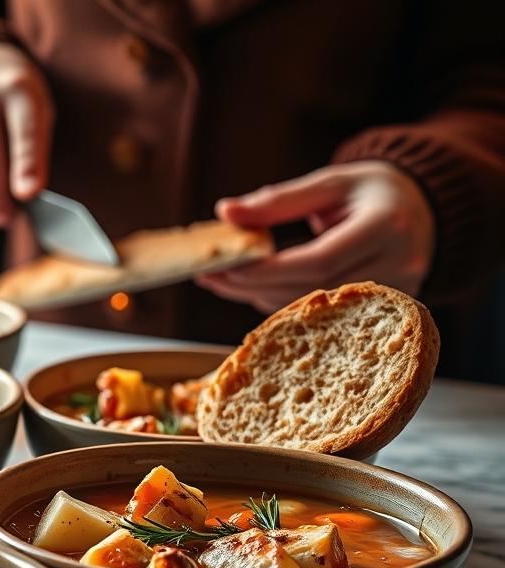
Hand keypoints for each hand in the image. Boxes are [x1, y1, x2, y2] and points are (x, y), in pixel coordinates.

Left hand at [197, 161, 434, 312]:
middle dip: (252, 286)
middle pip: (312, 291)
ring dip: (261, 298)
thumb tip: (226, 211)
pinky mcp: (385, 314)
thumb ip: (279, 200)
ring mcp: (397, 295)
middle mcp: (398, 265)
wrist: (425, 211)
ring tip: (222, 281)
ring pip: (314, 311)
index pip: (318, 261)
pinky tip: (254, 289)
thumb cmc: (371, 192)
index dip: (266, 270)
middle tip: (208, 276)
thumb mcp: (329, 183)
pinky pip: (324, 317)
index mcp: (385, 226)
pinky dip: (285, 304)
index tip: (223, 268)